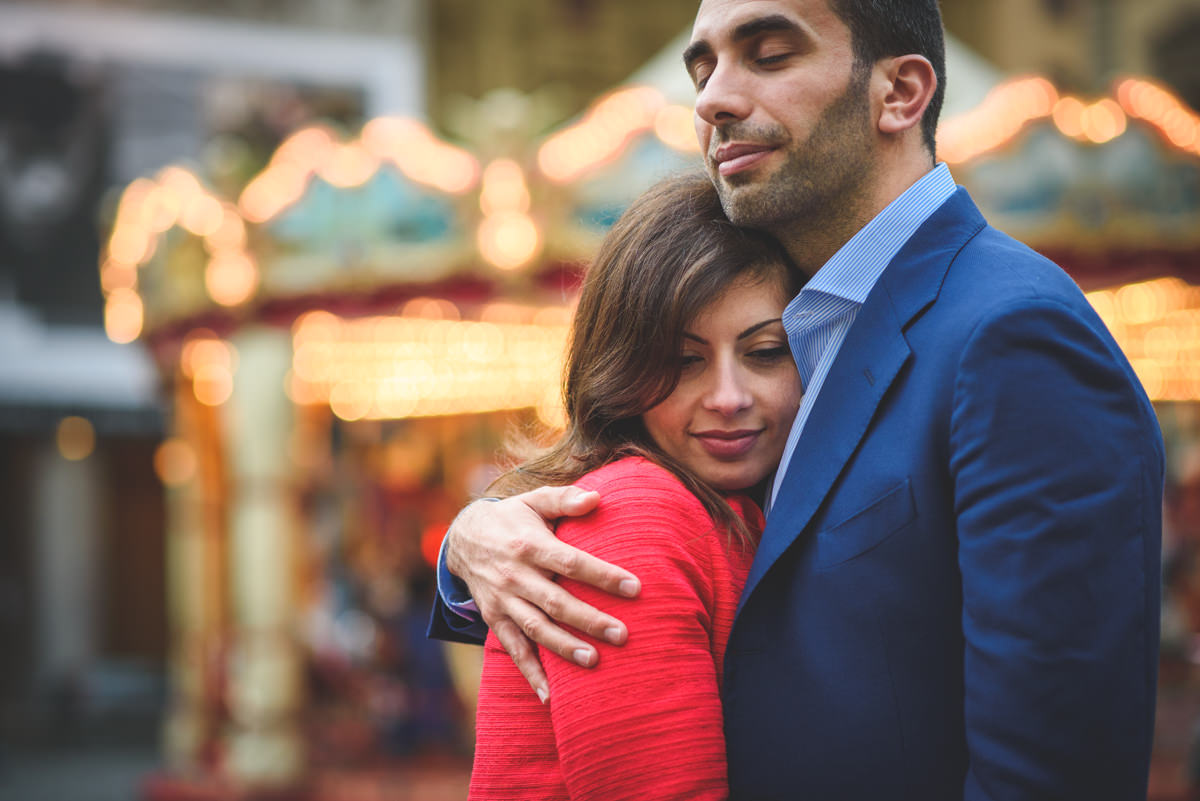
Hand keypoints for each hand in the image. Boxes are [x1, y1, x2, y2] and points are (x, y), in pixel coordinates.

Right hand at [445, 486, 640, 699]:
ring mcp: (503, 600)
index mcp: (530, 545)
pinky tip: (550, 697)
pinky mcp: (494, 619)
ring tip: (594, 662)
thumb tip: (598, 497)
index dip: (602, 575)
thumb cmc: (511, 518)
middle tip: (623, 635)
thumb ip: (565, 499)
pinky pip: (513, 649)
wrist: (463, 538)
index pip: (571, 562)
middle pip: (556, 601)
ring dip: (564, 647)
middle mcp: (515, 576)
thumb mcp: (534, 500)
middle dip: (590, 619)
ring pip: (536, 628)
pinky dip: (530, 673)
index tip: (634, 588)